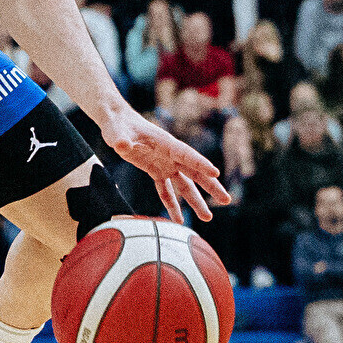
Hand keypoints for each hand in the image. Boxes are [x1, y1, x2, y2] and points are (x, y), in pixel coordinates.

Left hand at [98, 110, 229, 222]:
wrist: (117, 122)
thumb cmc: (117, 124)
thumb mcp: (116, 131)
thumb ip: (120, 139)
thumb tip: (121, 144)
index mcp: (165, 142)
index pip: (186, 154)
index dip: (200, 164)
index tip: (215, 173)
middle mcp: (170, 154)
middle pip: (195, 171)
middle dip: (211, 186)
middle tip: (226, 200)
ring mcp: (165, 163)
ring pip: (185, 184)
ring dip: (196, 200)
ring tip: (207, 218)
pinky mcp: (156, 170)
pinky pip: (166, 190)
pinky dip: (172, 204)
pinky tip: (178, 220)